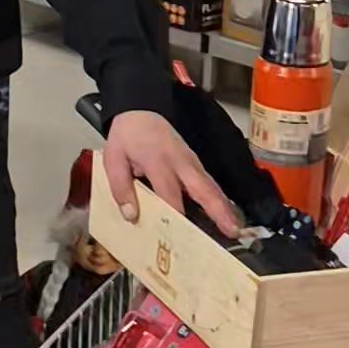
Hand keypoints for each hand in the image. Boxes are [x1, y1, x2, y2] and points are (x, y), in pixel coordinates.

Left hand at [104, 110, 238, 236]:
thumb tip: (131, 216)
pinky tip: (226, 216)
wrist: (141, 110)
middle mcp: (181, 162)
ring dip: (225, 207)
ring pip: (212, 186)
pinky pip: (209, 183)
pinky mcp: (196, 164)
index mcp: (158, 161)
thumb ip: (120, 188)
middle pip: (203, 188)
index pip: (169, 193)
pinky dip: (219, 200)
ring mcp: (192, 162)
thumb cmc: (127, 137)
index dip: (176, 215)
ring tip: (236, 229)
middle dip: (218, 211)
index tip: (181, 237)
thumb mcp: (113, 159)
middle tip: (232, 232)